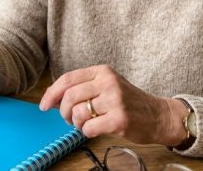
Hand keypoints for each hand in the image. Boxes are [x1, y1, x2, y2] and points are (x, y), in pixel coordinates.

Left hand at [38, 65, 187, 145]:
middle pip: (69, 96)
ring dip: (75, 123)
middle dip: (62, 111)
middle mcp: (108, 82)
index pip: (68, 79)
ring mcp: (115, 100)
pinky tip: (95, 129)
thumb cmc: (128, 102)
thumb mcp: (107, 86)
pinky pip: (88, 127)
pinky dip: (86, 131)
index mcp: (102, 71)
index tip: (44, 105)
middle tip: (67, 118)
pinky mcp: (120, 119)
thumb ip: (82, 88)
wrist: (158, 115)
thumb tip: (51, 97)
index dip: (51, 93)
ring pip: (77, 113)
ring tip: (85, 123)